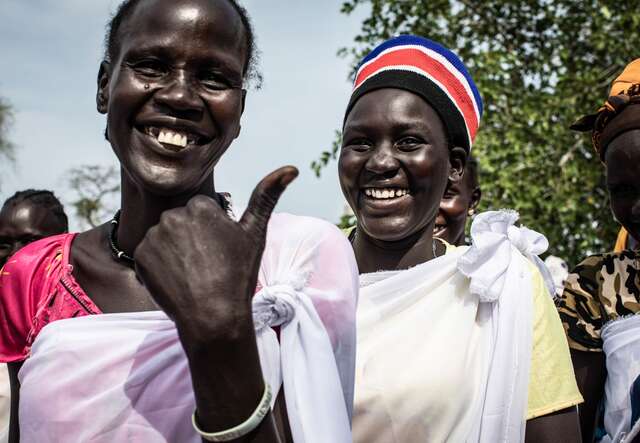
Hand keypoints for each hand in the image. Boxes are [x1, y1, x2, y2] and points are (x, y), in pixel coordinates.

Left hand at [133, 166, 297, 343]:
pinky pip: (150, 255)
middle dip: (192, 239)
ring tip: (192, 273)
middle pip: (182, 222)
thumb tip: (291, 168)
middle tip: (208, 265)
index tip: (220, 252)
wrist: (214, 317)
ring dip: (175, 251)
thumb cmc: (238, 275)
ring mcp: (154, 236)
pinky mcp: (140, 256)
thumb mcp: (255, 234)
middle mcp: (173, 215)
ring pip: (165, 238)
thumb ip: (267, 196)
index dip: (213, 232)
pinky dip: (159, 266)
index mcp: (200, 206)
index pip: (202, 211)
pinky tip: (177, 279)